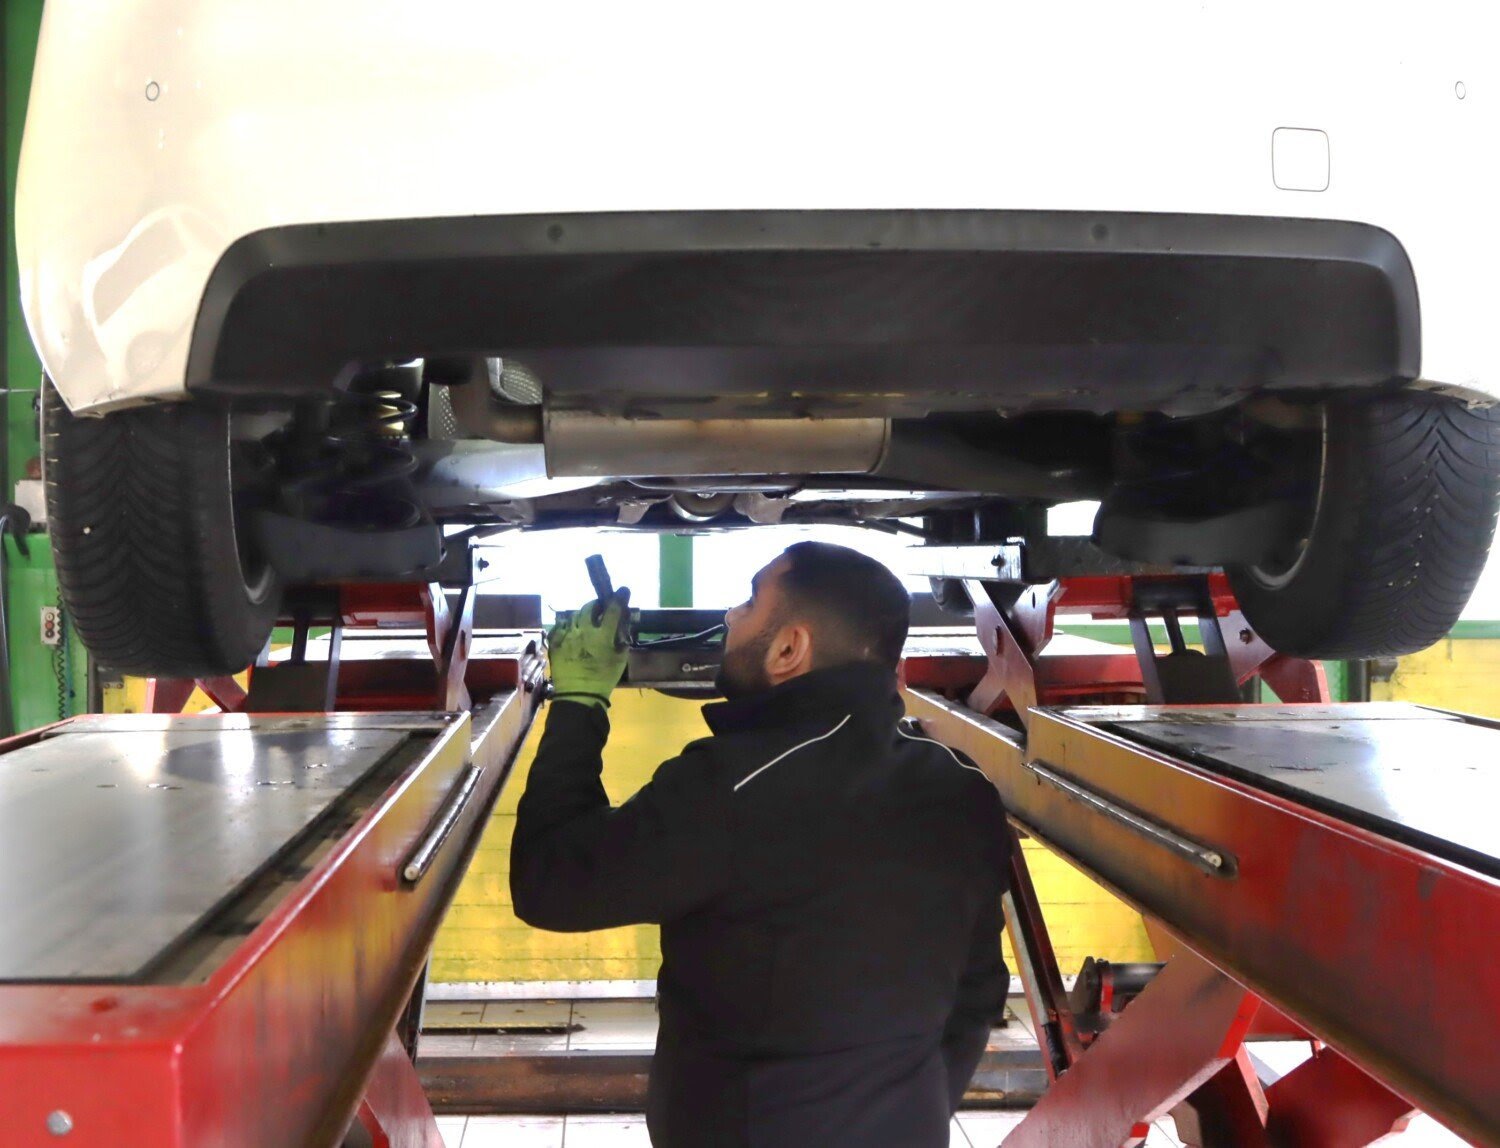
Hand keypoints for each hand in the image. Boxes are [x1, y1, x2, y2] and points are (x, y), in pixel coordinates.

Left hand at [548, 587, 630, 706]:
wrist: (578, 696)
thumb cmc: (603, 679)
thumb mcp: (620, 659)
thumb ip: (621, 639)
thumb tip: (621, 626)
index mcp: (602, 636)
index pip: (612, 610)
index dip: (618, 598)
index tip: (622, 591)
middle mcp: (583, 631)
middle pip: (589, 608)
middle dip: (596, 604)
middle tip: (600, 608)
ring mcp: (566, 636)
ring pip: (574, 616)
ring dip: (582, 616)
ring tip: (585, 621)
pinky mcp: (554, 643)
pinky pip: (560, 627)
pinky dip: (567, 626)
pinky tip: (571, 631)